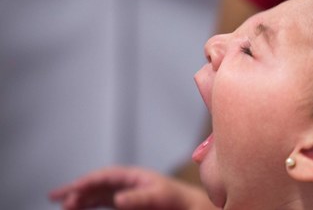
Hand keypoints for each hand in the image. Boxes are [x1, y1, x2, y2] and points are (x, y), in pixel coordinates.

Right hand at [49, 166, 218, 209]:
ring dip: (80, 198)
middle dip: (76, 189)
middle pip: (97, 184)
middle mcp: (127, 183)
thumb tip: (118, 198)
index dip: (87, 182)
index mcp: (134, 175)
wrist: (188, 207)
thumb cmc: (176, 200)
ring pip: (97, 194)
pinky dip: (90, 205)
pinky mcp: (126, 204)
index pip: (105, 176)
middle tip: (55, 196)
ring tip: (63, 205)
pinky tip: (79, 208)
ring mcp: (126, 193)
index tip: (71, 190)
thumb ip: (138, 197)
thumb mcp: (158, 197)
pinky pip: (103, 202)